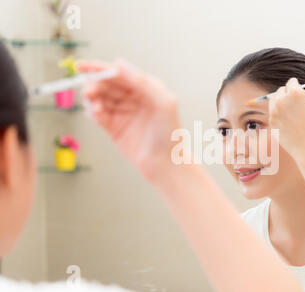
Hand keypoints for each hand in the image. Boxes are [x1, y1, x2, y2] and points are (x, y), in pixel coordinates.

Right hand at [78, 59, 181, 181]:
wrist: (165, 163)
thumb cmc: (169, 132)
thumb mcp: (163, 102)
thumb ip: (142, 82)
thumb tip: (119, 63)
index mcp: (145, 88)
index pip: (120, 73)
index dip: (100, 68)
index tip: (82, 66)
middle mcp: (132, 98)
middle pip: (106, 84)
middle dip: (94, 84)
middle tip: (89, 91)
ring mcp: (122, 113)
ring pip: (99, 99)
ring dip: (92, 99)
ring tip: (94, 105)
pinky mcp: (113, 128)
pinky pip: (98, 115)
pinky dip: (93, 112)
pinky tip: (94, 114)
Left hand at [268, 76, 304, 157]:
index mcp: (295, 93)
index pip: (292, 82)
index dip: (298, 86)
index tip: (301, 92)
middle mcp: (282, 101)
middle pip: (281, 90)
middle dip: (288, 93)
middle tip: (296, 102)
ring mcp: (274, 112)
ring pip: (274, 100)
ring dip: (281, 101)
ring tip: (291, 109)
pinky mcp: (271, 123)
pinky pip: (272, 113)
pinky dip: (278, 113)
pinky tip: (288, 119)